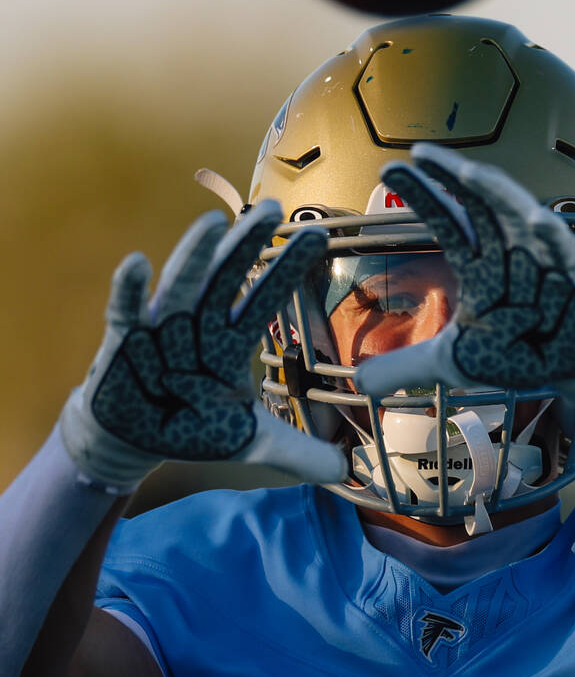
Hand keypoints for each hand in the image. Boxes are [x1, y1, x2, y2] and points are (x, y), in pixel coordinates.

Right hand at [60, 202, 346, 490]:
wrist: (134, 441)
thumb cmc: (194, 427)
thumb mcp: (251, 443)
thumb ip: (299, 453)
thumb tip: (347, 469)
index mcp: (232, 341)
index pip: (266, 298)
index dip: (289, 269)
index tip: (319, 235)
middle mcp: (200, 324)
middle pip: (226, 277)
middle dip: (246, 244)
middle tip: (272, 208)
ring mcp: (160, 328)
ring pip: (181, 285)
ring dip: (195, 256)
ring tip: (213, 222)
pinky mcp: (124, 343)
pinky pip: (125, 313)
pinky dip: (130, 291)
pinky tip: (137, 264)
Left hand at [354, 144, 574, 421]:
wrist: (572, 370)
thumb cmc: (520, 352)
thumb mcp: (453, 362)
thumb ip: (408, 365)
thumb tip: (361, 380)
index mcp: (480, 262)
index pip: (448, 219)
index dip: (423, 195)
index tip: (389, 170)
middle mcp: (510, 250)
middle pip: (479, 201)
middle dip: (451, 177)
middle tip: (420, 154)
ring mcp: (543, 258)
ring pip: (519, 213)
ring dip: (495, 192)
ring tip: (467, 171)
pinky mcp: (573, 279)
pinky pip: (563, 252)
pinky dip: (549, 236)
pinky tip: (535, 220)